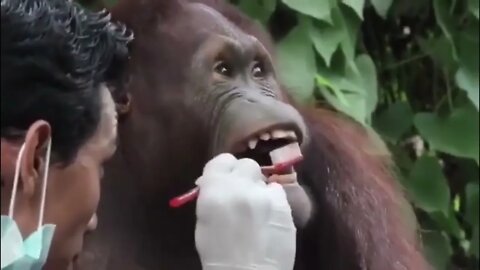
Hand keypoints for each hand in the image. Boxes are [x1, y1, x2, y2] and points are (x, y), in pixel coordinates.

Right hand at [195, 153, 295, 269]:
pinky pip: (278, 193)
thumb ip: (211, 196)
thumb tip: (214, 184)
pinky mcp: (284, 204)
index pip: (222, 160)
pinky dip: (273, 201)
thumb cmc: (218, 254)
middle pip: (246, 164)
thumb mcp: (204, 220)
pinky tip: (269, 217)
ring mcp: (264, 194)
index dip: (224, 169)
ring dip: (259, 190)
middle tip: (242, 192)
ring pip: (264, 180)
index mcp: (215, 189)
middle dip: (244, 176)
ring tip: (257, 210)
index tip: (225, 178)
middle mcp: (240, 185)